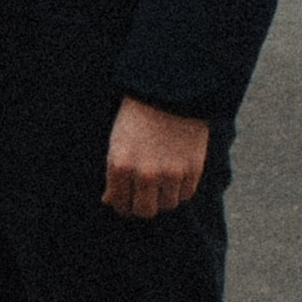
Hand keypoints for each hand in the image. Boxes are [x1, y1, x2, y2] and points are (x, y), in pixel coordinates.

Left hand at [103, 98, 208, 219]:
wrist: (171, 91)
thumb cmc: (138, 115)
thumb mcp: (117, 141)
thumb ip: (114, 174)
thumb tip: (109, 201)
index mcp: (120, 165)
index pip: (119, 203)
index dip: (122, 204)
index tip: (125, 200)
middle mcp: (145, 174)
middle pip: (144, 211)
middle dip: (141, 206)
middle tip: (143, 197)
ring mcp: (170, 174)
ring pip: (166, 205)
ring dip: (162, 197)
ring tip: (161, 181)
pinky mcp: (192, 171)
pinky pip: (185, 195)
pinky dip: (180, 189)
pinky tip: (175, 175)